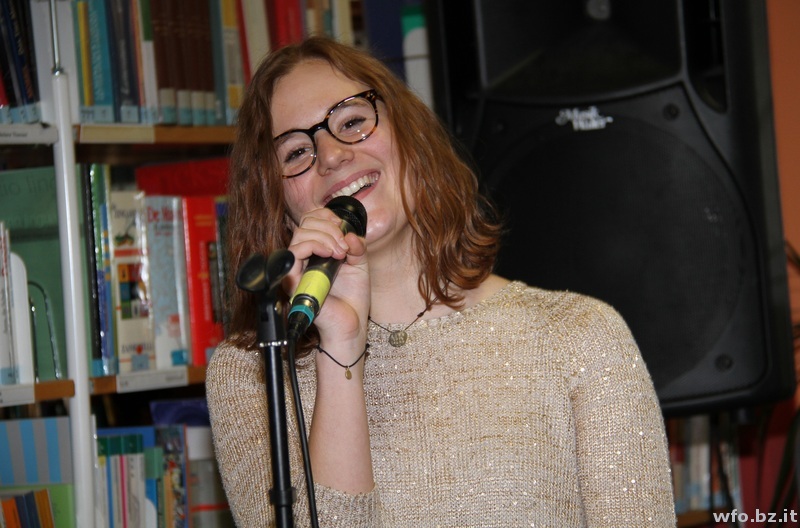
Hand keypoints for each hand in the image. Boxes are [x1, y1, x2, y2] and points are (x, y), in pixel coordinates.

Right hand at [284, 205, 369, 356]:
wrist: (351, 324)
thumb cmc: (352, 298)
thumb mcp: (359, 264)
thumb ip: (356, 245)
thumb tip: (350, 233)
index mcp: (317, 251)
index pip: (310, 221)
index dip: (325, 216)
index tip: (341, 225)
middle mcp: (304, 259)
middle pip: (304, 224)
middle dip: (328, 226)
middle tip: (344, 244)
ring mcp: (298, 270)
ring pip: (299, 235)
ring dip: (324, 236)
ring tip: (340, 251)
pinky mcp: (294, 281)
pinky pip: (294, 253)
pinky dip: (313, 246)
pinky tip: (330, 254)